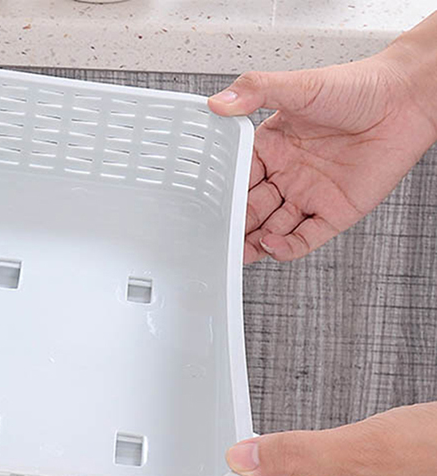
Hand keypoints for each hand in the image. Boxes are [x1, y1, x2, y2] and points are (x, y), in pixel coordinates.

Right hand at [208, 41, 436, 262]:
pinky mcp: (334, 213)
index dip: (222, 194)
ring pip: (272, 230)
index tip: (206, 207)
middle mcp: (288, 175)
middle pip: (251, 210)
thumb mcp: (299, 86)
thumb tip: (219, 102)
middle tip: (216, 237)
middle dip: (234, 227)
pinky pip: (305, 239)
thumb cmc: (358, 87)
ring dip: (253, 243)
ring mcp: (310, 197)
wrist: (406, 99)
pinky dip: (287, 248)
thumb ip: (256, 91)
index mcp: (272, 148)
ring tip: (237, 250)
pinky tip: (273, 245)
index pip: (237, 179)